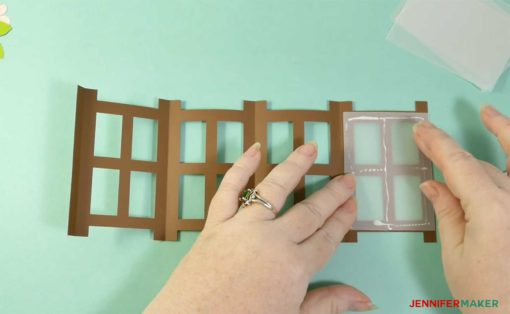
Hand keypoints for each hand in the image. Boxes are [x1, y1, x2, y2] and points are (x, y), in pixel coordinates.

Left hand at [145, 142, 374, 312]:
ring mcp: (243, 228)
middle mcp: (273, 240)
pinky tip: (254, 150)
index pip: (326, 236)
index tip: (353, 203)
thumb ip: (329, 305)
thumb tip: (365, 299)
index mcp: (295, 267)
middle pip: (310, 211)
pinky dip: (240, 168)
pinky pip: (229, 190)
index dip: (342, 219)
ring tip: (310, 148)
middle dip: (332, 194)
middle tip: (346, 179)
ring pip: (275, 188)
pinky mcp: (215, 224)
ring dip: (295, 165)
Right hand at [414, 106, 509, 312]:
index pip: (458, 164)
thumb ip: (448, 211)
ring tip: (487, 113)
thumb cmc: (487, 296)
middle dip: (450, 154)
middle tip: (425, 137)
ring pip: (508, 165)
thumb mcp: (456, 254)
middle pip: (479, 167)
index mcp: (492, 210)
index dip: (437, 143)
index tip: (420, 129)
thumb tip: (432, 184)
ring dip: (500, 135)